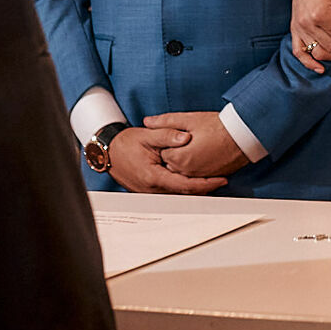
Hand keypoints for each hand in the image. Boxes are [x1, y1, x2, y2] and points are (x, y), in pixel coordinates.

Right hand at [106, 124, 228, 194]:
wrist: (107, 152)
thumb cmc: (126, 143)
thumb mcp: (147, 135)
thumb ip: (167, 135)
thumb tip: (186, 137)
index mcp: (153, 176)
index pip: (185, 185)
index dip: (205, 184)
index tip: (221, 180)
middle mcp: (152, 189)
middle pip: (184, 193)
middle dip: (204, 188)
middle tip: (222, 180)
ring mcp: (150, 192)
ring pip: (178, 194)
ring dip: (195, 189)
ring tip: (213, 180)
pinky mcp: (150, 191)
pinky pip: (170, 191)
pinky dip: (183, 187)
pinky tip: (193, 179)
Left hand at [151, 111, 249, 178]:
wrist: (244, 135)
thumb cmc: (219, 127)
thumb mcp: (190, 119)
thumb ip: (165, 121)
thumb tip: (148, 121)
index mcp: (180, 157)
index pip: (162, 152)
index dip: (168, 141)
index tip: (177, 134)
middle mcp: (187, 171)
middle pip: (171, 163)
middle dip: (175, 152)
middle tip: (187, 139)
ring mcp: (199, 176)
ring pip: (182, 170)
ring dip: (184, 160)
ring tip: (196, 145)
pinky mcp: (209, 177)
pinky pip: (195, 174)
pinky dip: (195, 166)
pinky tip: (203, 154)